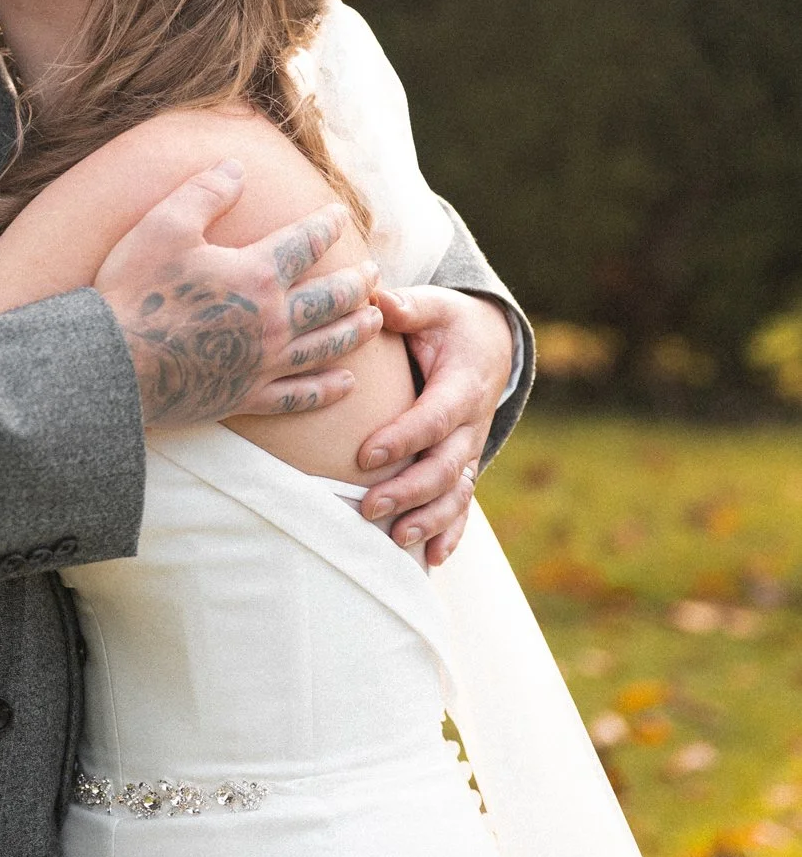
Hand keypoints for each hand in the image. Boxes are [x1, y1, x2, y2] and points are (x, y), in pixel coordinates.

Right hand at [94, 163, 381, 430]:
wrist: (111, 366)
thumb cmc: (133, 291)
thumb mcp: (163, 226)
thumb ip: (205, 193)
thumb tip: (237, 167)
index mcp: (256, 273)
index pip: (305, 243)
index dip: (326, 225)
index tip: (339, 216)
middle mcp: (272, 319)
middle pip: (331, 298)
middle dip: (357, 281)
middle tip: (373, 272)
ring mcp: (263, 362)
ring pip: (327, 346)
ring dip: (356, 329)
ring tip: (376, 319)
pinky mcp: (247, 397)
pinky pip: (300, 395)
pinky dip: (328, 390)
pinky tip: (348, 384)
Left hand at [357, 288, 515, 564]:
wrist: (489, 345)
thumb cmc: (448, 324)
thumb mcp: (434, 306)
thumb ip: (408, 307)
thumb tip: (376, 298)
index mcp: (463, 386)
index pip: (434, 418)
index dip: (404, 438)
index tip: (366, 455)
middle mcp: (472, 424)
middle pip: (446, 466)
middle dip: (410, 490)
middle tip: (368, 508)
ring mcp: (471, 450)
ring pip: (456, 493)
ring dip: (429, 520)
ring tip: (396, 540)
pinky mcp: (466, 466)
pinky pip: (463, 505)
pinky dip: (450, 533)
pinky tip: (430, 559)